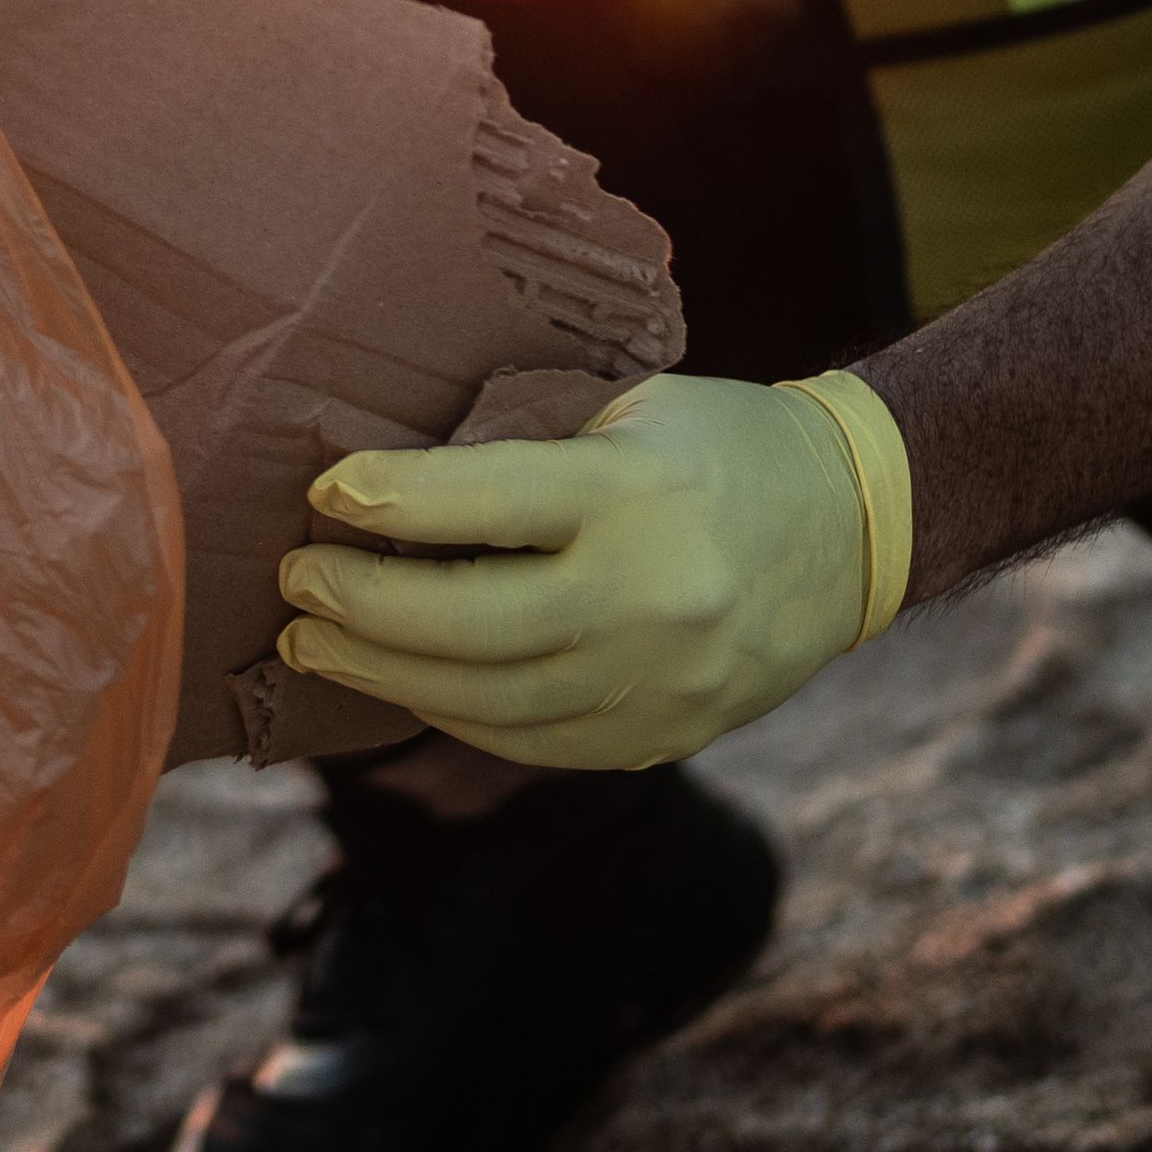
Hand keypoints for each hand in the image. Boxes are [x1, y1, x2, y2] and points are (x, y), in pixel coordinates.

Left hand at [268, 367, 911, 773]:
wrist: (856, 527)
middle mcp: (647, 596)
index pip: (479, 502)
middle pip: (466, 622)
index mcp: (636, 492)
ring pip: (486, 701)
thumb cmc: (721, 445)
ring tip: (317, 645)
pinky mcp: (660, 736)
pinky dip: (455, 713)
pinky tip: (408, 683)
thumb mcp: (631, 411)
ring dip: (385, 675)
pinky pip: (531, 740)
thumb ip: (525, 457)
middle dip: (360, 608)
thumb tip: (387, 495)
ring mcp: (657, 681)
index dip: (384, 500)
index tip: (324, 493)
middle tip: (295, 586)